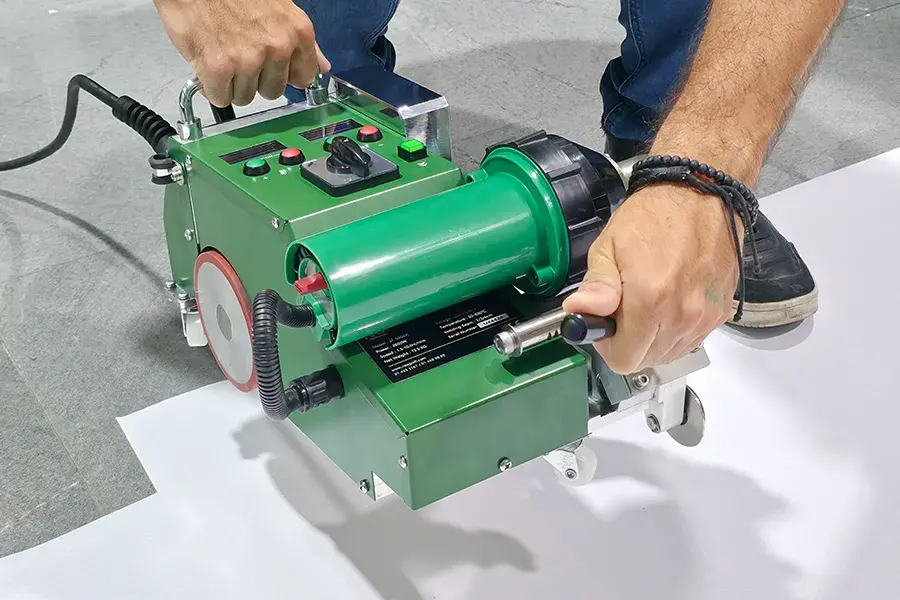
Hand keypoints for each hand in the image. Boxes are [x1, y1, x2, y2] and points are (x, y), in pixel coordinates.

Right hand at [154, 0, 330, 106]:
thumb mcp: (279, 8)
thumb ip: (302, 42)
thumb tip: (322, 66)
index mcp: (297, 31)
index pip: (304, 78)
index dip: (284, 76)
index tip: (272, 70)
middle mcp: (277, 47)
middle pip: (273, 91)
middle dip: (256, 79)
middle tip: (239, 55)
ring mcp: (248, 59)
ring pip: (245, 97)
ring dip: (232, 83)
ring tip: (222, 54)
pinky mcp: (218, 68)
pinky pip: (220, 97)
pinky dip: (211, 87)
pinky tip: (208, 64)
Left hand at [562, 184, 741, 373]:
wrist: (701, 192)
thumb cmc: (654, 214)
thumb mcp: (609, 246)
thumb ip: (596, 287)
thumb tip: (579, 311)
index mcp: (650, 300)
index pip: (625, 359)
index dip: (608, 346)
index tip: (606, 326)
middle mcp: (682, 314)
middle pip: (647, 360)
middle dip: (629, 343)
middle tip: (624, 311)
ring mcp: (705, 315)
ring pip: (670, 353)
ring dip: (653, 338)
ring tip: (647, 302)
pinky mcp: (720, 311)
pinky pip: (692, 339)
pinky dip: (676, 330)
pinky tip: (668, 302)